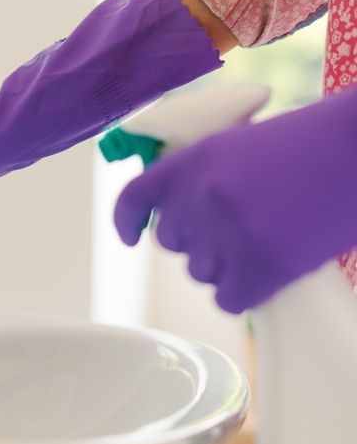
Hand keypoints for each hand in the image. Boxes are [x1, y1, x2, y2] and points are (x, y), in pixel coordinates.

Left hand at [114, 88, 356, 312]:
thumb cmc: (316, 143)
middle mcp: (199, 196)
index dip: (126, 222)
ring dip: (226, 267)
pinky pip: (228, 300)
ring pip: (200, 273)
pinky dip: (247, 293)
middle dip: (198, 242)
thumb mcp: (244, 146)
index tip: (130, 238)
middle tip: (240, 231)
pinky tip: (272, 274)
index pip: (134, 198)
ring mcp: (227, 232)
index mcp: (192, 160)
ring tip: (268, 242)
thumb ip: (207, 178)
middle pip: (171, 242)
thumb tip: (188, 215)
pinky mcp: (260, 265)